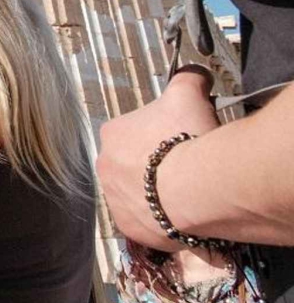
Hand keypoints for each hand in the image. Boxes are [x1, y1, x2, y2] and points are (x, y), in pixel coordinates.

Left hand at [97, 70, 218, 249]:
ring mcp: (115, 200)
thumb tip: (193, 73)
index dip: (157, 135)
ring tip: (186, 192)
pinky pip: (146, 223)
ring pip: (137, 194)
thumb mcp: (186, 94)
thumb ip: (186, 79)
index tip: (178, 140)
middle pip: (131, 164)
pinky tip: (183, 213)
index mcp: (112, 134)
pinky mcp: (131, 229)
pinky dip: (162, 219)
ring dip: (156, 193)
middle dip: (154, 165)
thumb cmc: (186, 138)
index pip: (131, 131)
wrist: (198, 188)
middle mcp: (104, 167)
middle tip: (184, 167)